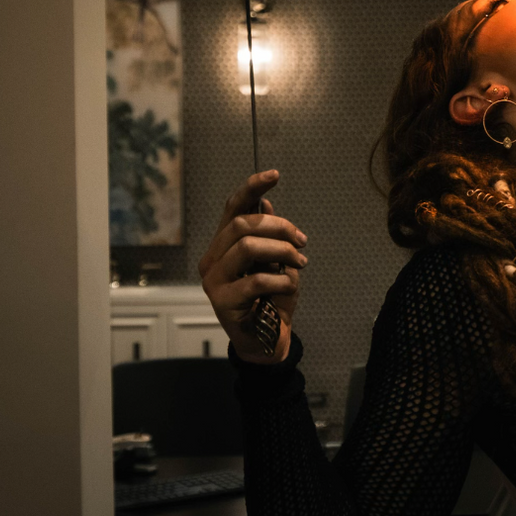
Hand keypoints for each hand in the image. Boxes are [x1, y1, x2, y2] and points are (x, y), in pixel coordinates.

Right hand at [199, 170, 307, 362]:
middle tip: (302, 242)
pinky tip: (289, 285)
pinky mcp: (222, 301)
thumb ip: (268, 236)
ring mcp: (214, 280)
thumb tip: (265, 203)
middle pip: (242, 223)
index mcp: (224, 244)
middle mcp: (213, 258)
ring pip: (246, 246)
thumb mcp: (275, 262)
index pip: (232, 207)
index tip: (275, 175)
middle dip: (279, 227)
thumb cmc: (270, 299)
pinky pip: (255, 279)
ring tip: (300, 263)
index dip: (252, 187)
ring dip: (281, 251)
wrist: (266, 340)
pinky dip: (280, 279)